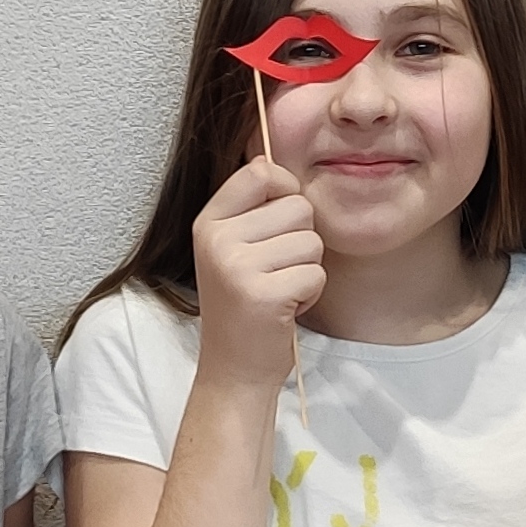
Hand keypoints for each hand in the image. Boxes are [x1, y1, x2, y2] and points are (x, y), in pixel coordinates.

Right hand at [191, 154, 324, 393]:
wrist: (234, 367)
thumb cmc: (244, 304)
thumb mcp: (233, 248)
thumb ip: (251, 208)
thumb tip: (270, 159)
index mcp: (209, 221)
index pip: (261, 171)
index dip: (287, 188)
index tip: (282, 221)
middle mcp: (217, 239)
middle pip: (298, 206)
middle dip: (302, 240)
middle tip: (276, 271)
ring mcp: (236, 266)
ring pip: (312, 241)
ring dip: (307, 269)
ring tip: (279, 289)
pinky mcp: (262, 294)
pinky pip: (315, 273)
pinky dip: (310, 293)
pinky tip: (286, 308)